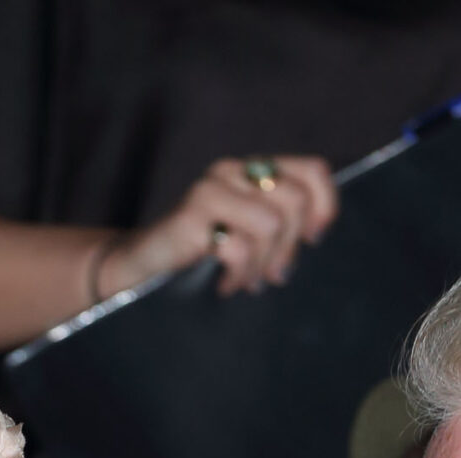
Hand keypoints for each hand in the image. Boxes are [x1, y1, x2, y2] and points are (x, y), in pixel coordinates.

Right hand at [100, 155, 337, 302]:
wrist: (137, 269)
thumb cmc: (196, 257)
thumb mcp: (245, 234)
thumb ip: (277, 224)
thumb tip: (317, 234)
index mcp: (251, 170)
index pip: (311, 171)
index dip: (324, 206)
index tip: (313, 240)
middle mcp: (232, 170)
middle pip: (294, 201)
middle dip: (289, 247)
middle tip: (273, 275)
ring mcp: (210, 190)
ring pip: (271, 223)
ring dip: (263, 264)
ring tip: (247, 282)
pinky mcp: (190, 216)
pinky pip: (239, 246)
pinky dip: (238, 274)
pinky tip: (225, 285)